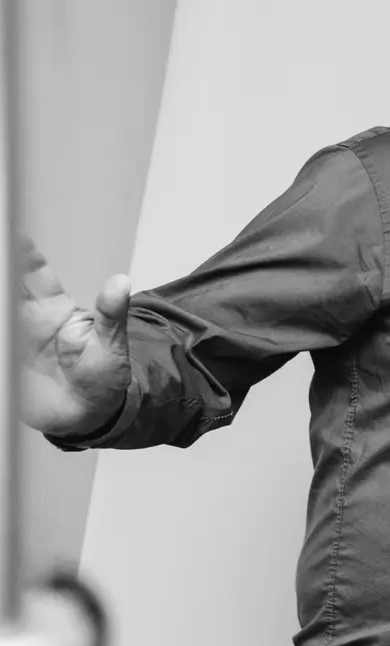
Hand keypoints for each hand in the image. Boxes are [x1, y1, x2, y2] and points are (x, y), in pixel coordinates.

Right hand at [19, 238, 131, 435]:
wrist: (88, 413)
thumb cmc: (102, 374)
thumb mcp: (111, 345)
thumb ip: (111, 315)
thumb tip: (121, 282)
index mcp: (52, 309)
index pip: (33, 272)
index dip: (22, 252)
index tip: (14, 232)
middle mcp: (26, 319)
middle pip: (7, 285)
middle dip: (4, 267)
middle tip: (3, 251)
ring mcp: (13, 339)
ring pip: (1, 309)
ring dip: (1, 297)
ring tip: (3, 293)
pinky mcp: (7, 361)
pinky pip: (1, 349)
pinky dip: (1, 338)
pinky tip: (4, 336)